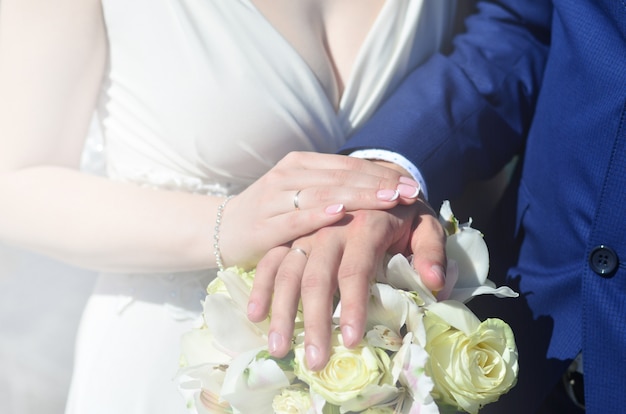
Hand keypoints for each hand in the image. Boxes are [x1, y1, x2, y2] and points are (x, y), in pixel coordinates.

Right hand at [218, 152, 420, 268]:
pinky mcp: (263, 226)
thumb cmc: (271, 215)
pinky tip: (341, 213)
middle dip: (379, 184)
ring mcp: (274, 198)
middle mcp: (288, 175)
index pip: (348, 165)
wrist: (220, 231)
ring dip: (360, 196)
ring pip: (324, 194)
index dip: (382, 173)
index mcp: (300, 163)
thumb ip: (331, 189)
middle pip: (341, 177)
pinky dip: (318, 215)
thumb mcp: (299, 194)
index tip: (412, 184)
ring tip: (390, 199)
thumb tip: (378, 190)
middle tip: (411, 192)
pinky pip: (295, 218)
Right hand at [247, 197, 445, 369]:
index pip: (356, 269)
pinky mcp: (293, 236)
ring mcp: (308, 231)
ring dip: (282, 311)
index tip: (351, 341)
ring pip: (288, 270)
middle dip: (314, 321)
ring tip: (278, 348)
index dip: (353, 306)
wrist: (376, 183)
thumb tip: (434, 283)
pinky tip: (255, 315)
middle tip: (314, 361)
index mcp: (366, 223)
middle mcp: (330, 227)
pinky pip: (271, 259)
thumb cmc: (403, 213)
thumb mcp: (426, 225)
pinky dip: (261, 286)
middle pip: (316, 276)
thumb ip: (431, 252)